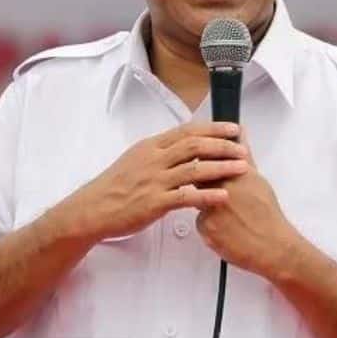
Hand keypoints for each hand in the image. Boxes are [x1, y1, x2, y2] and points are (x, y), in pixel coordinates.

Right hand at [58, 122, 249, 241]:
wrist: (92, 209)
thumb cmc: (114, 186)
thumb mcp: (135, 159)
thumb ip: (159, 152)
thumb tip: (182, 144)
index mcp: (151, 146)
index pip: (187, 131)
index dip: (213, 128)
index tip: (233, 128)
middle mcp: (154, 160)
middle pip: (194, 146)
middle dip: (222, 145)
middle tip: (243, 147)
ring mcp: (154, 181)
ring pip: (194, 169)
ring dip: (221, 167)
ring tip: (242, 168)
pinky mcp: (154, 203)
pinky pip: (186, 197)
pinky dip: (207, 196)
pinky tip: (224, 196)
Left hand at [196, 130, 306, 278]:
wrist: (272, 246)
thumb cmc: (267, 214)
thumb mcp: (258, 180)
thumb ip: (244, 156)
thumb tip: (240, 134)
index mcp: (234, 173)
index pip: (207, 159)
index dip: (208, 164)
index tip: (211, 167)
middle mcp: (221, 188)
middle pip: (199, 179)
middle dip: (206, 184)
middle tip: (224, 197)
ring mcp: (210, 208)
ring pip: (198, 201)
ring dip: (209, 206)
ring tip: (231, 216)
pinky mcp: (205, 227)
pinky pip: (200, 222)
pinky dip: (210, 225)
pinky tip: (226, 230)